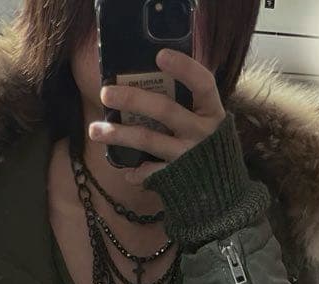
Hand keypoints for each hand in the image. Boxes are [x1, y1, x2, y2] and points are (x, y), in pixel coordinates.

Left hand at [89, 48, 226, 185]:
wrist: (224, 193)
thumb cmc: (209, 148)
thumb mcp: (207, 122)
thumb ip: (188, 104)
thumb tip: (151, 78)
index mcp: (212, 112)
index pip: (203, 84)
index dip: (184, 68)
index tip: (160, 55)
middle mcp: (202, 133)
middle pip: (165, 110)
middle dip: (132, 99)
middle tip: (105, 94)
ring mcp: (189, 156)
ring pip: (149, 139)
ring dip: (119, 134)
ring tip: (95, 129)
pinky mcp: (178, 177)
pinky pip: (151, 173)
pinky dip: (137, 172)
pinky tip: (126, 171)